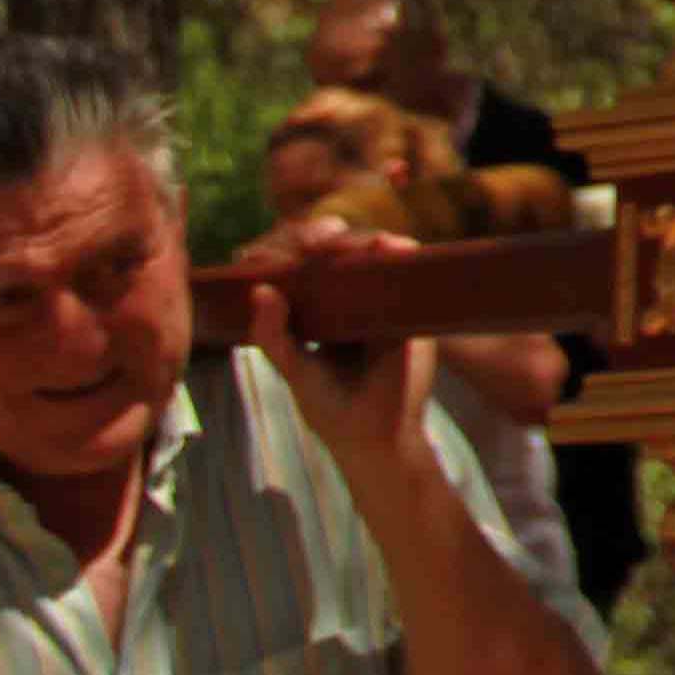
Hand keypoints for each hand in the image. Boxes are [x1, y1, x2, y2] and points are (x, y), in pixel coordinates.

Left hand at [222, 216, 444, 482]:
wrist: (374, 438)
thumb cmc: (331, 407)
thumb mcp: (293, 369)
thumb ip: (274, 335)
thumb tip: (261, 290)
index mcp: (321, 309)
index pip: (304, 265)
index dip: (287, 248)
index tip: (261, 251)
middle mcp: (354, 297)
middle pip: (338, 250)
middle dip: (320, 235)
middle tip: (309, 242)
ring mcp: (385, 300)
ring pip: (373, 250)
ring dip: (356, 239)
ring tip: (332, 244)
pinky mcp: (413, 308)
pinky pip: (411, 267)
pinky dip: (398, 250)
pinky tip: (382, 247)